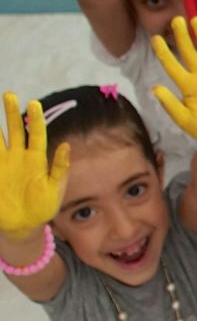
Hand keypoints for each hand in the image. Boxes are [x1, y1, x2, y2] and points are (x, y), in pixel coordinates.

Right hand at [0, 93, 70, 239]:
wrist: (24, 225)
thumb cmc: (43, 206)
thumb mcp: (55, 189)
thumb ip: (60, 169)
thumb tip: (67, 146)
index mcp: (36, 159)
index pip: (36, 135)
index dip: (35, 120)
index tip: (34, 104)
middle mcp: (18, 157)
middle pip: (14, 130)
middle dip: (11, 113)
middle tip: (10, 94)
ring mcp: (3, 164)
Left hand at [151, 16, 196, 144]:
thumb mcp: (184, 120)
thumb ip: (170, 105)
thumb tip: (155, 88)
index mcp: (186, 85)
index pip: (172, 65)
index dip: (163, 52)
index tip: (154, 38)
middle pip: (189, 52)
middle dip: (182, 36)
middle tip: (176, 20)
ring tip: (196, 20)